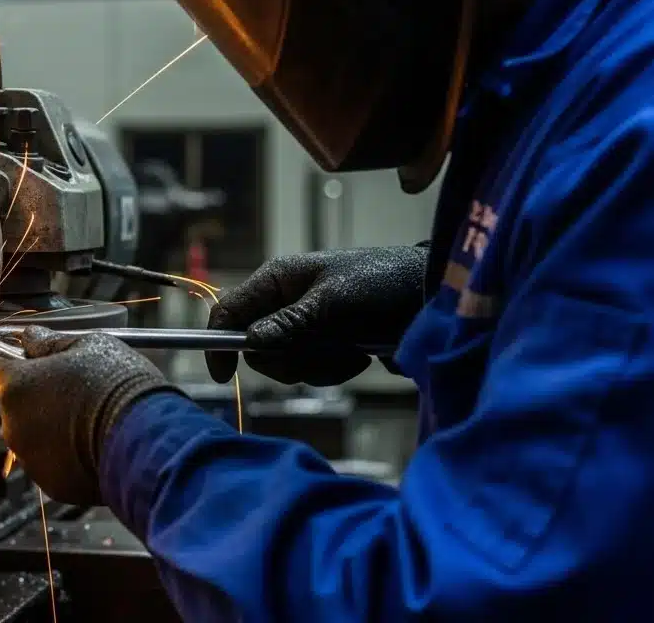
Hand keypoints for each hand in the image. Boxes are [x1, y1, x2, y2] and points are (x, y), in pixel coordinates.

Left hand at [0, 326, 184, 504]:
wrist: (146, 441)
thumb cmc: (117, 387)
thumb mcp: (87, 345)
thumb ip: (49, 342)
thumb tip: (30, 337)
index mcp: (16, 387)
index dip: (3, 366)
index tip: (21, 363)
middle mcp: (14, 426)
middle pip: (13, 407)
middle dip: (36, 399)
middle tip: (71, 391)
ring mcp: (32, 460)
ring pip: (33, 438)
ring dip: (52, 429)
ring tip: (91, 420)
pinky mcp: (54, 485)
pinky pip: (53, 465)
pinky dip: (68, 456)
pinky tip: (96, 444)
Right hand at [206, 246, 427, 385]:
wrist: (434, 295)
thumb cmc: (382, 284)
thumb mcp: (332, 304)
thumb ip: (288, 326)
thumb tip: (248, 344)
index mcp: (278, 279)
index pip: (229, 310)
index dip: (219, 342)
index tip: (225, 375)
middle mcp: (286, 301)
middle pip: (257, 346)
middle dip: (288, 358)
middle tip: (318, 350)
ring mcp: (307, 324)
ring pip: (287, 362)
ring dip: (318, 364)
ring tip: (349, 348)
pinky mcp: (330, 342)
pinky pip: (315, 368)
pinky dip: (337, 367)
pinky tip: (361, 352)